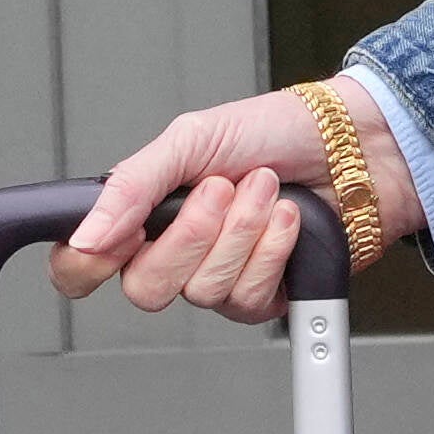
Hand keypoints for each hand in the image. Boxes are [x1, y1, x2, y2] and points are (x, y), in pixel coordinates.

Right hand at [55, 87, 355, 327]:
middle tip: (222, 188)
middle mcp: (172, 252)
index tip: (125, 234)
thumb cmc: (274, 132)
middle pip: (145, 288)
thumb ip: (131, 186)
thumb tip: (85, 235)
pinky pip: (247, 300)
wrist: (353, 147)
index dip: (89, 263)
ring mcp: (216, 278)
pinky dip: (272, 252)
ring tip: (266, 190)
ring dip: (242, 233)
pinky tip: (287, 221)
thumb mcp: (190, 140)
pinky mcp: (260, 296)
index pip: (80, 265)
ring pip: (202, 293)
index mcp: (140, 213)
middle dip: (193, 235)